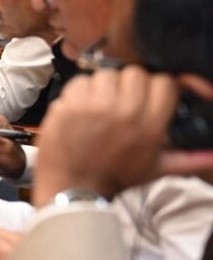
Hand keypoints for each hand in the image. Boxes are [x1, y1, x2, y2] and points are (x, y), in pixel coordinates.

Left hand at [32, 66, 196, 204]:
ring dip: (104, 85)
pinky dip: (81, 90)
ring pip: (106, 73)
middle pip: (135, 73)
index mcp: (150, 126)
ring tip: (101, 104)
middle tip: (123, 100)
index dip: (158, 86)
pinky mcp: (69, 105)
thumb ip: (189, 158)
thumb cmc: (118, 176)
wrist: (76, 186)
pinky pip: (80, 81)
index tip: (149, 95)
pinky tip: (82, 107)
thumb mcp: (157, 168)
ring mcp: (94, 107)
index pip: (164, 82)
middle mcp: (124, 112)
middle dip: (130, 84)